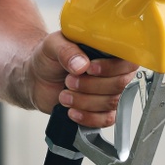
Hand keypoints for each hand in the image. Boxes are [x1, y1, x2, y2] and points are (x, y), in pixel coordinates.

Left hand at [25, 32, 139, 128]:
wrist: (36, 78)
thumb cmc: (48, 58)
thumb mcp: (53, 45)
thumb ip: (67, 50)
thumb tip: (81, 64)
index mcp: (107, 51)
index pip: (128, 61)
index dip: (112, 67)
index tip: (90, 69)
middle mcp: (113, 71)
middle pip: (120, 84)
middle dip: (91, 85)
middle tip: (69, 81)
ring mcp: (109, 92)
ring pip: (111, 102)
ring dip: (85, 101)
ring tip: (64, 95)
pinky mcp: (101, 110)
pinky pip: (106, 119)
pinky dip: (88, 117)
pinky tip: (72, 111)